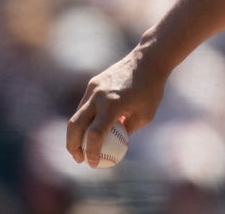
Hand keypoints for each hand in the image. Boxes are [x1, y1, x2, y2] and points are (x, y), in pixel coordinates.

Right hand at [65, 46, 167, 166]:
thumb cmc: (152, 89)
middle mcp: (98, 96)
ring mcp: (93, 88)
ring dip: (76, 133)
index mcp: (113, 105)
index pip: (95, 134)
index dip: (91, 152)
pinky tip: (91, 127)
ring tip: (82, 147)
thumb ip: (128, 130)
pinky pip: (84, 105)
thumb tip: (115, 146)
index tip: (93, 164)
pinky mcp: (93, 83)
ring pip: (77, 115)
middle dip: (72, 146)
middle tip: (79, 158)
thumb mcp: (146, 115)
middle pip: (75, 126)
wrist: (149, 59)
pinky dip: (84, 119)